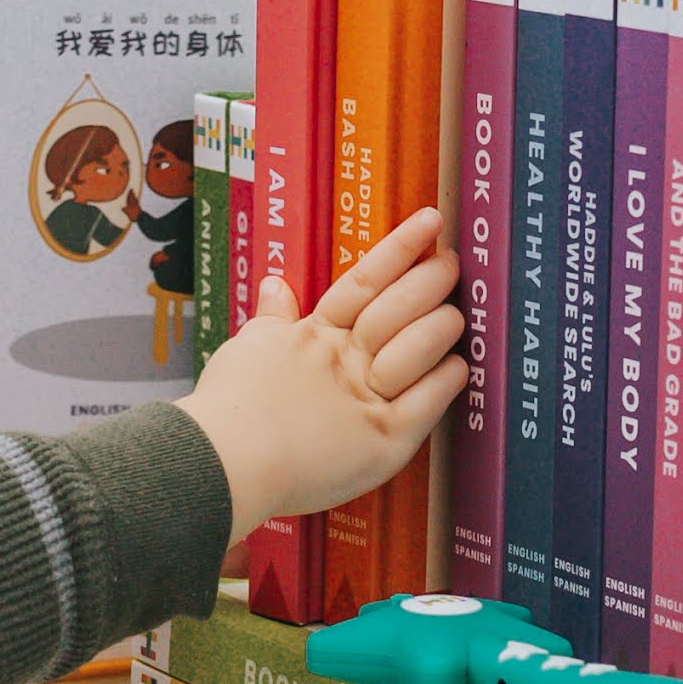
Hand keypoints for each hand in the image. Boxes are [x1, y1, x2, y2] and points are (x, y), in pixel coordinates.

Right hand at [177, 210, 469, 546]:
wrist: (224, 462)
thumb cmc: (228, 409)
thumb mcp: (247, 349)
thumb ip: (272, 318)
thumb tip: (275, 285)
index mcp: (314, 335)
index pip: (363, 281)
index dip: (399, 248)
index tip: (428, 221)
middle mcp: (345, 360)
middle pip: (397, 308)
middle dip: (429, 279)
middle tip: (450, 260)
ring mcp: (366, 399)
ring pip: (417, 348)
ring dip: (441, 325)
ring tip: (457, 312)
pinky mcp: (383, 441)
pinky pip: (425, 404)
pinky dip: (444, 381)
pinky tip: (458, 365)